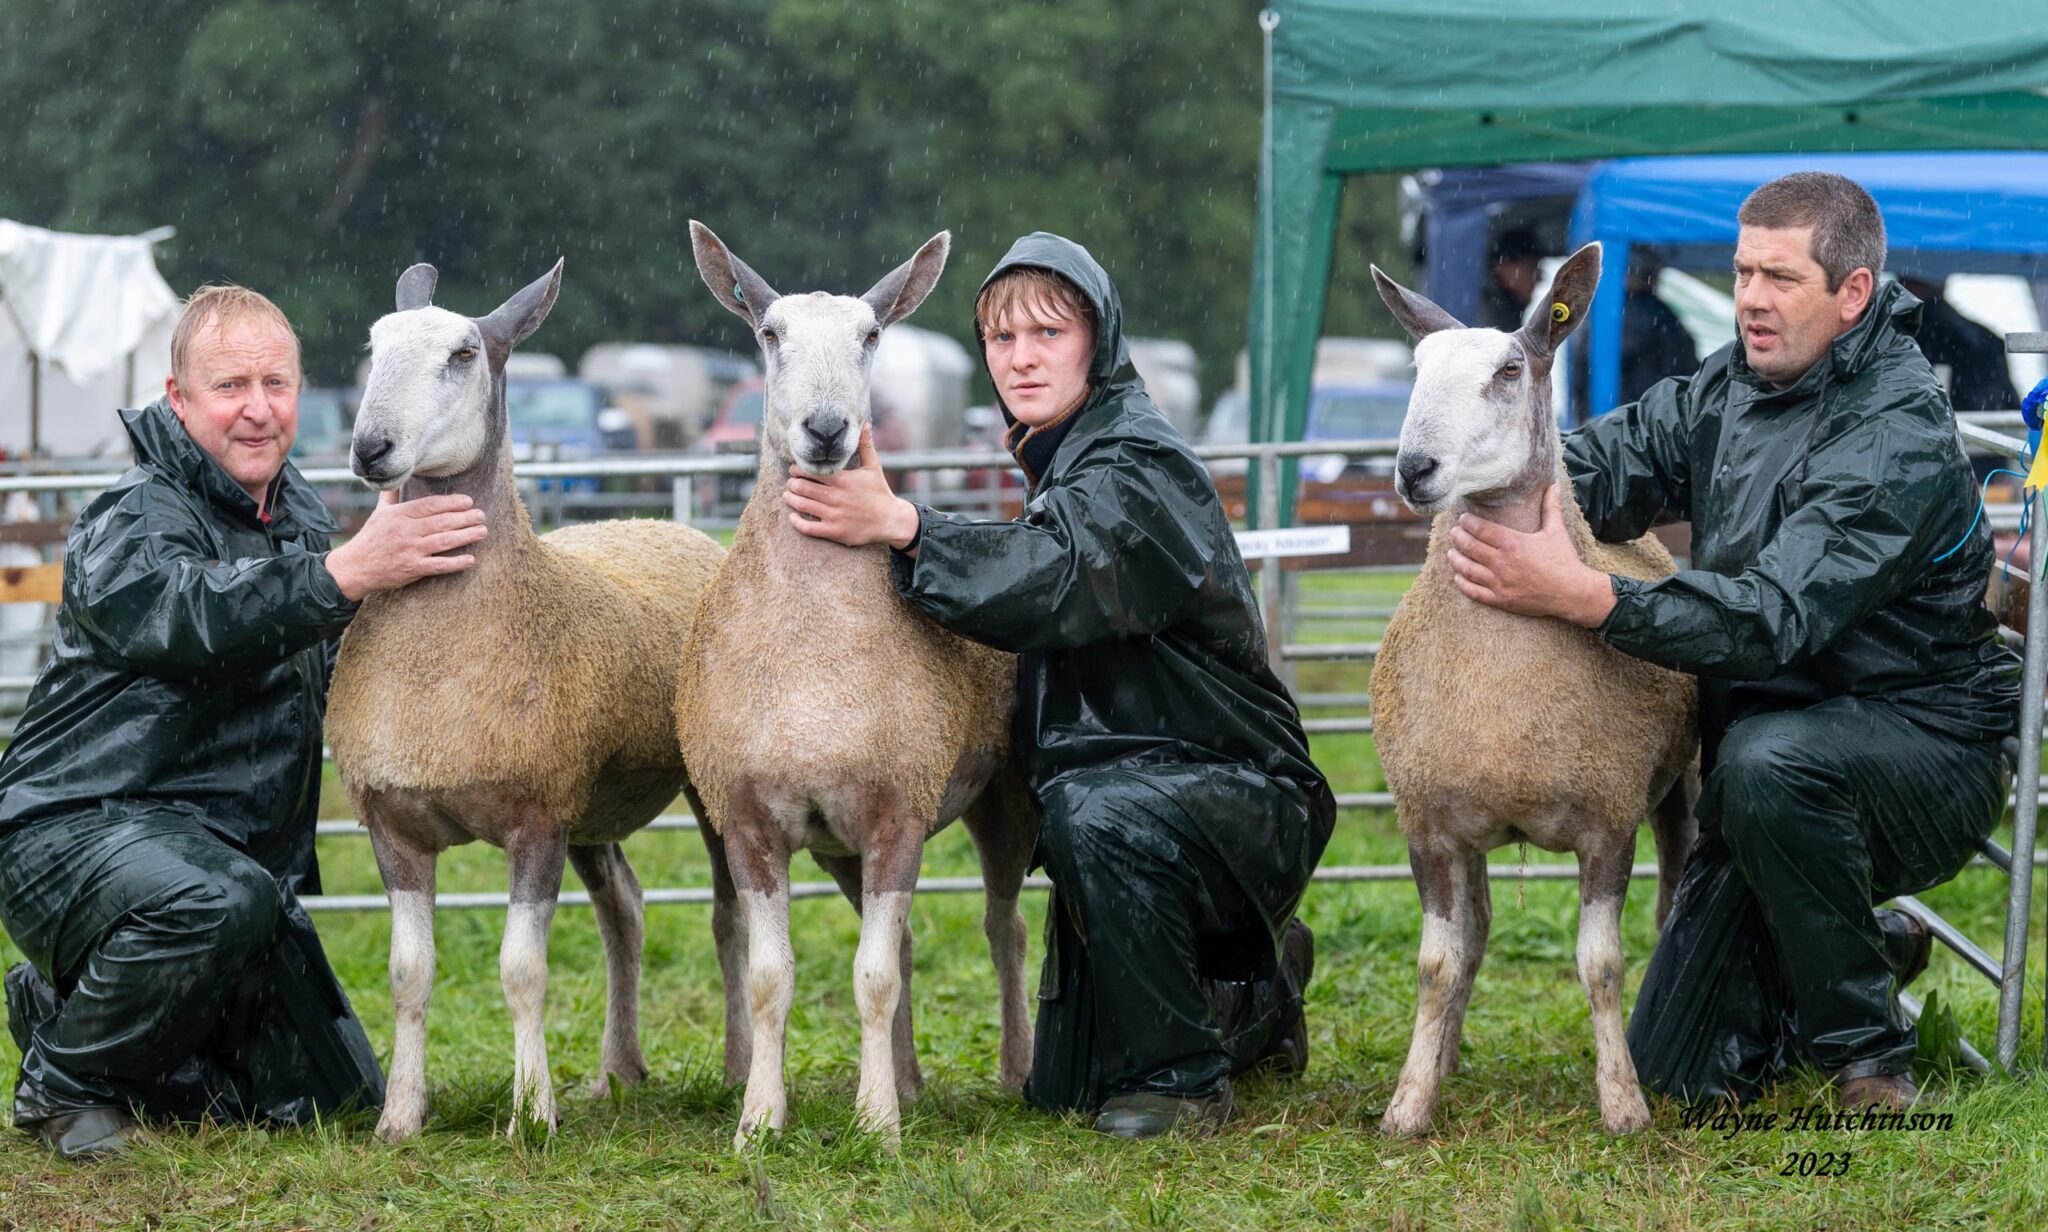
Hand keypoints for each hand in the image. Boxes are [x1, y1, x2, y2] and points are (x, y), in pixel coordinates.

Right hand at [325, 491, 486, 600]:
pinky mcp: (412, 569)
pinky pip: (438, 566)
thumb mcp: (380, 512)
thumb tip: (395, 476)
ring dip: (466, 536)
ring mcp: (410, 550)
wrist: (355, 567)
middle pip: (441, 522)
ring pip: (443, 541)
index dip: (451, 502)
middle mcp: (406, 531)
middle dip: (465, 518)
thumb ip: (392, 495)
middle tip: (481, 515)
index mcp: (399, 515)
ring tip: (482, 531)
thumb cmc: (370, 538)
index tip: (468, 501)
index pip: (429, 505)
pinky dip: (455, 563)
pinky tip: (471, 560)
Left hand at [784, 426, 920, 549]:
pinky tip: (792, 517)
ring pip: (803, 506)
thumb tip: (864, 424)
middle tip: (790, 482)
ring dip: (791, 499)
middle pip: (804, 488)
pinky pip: (809, 528)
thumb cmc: (880, 492)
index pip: (812, 472)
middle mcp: (837, 497)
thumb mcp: (873, 467)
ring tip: (787, 495)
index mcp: (843, 480)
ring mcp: (835, 515)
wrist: (890, 520)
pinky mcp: (835, 531)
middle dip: (792, 484)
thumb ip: (865, 445)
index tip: (794, 469)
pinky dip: (796, 522)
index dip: (798, 469)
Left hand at [1446, 486, 1616, 626]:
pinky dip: (1462, 584)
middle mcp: (1502, 562)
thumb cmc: (1564, 560)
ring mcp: (1499, 582)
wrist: (1571, 592)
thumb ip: (1551, 508)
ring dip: (1456, 560)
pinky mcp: (1500, 599)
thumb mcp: (1557, 531)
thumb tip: (1553, 486)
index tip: (1463, 519)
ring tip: (1450, 553)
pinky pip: (1474, 592)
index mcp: (1513, 543)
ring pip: (1468, 569)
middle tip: (1454, 533)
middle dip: (1459, 538)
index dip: (1468, 523)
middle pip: (1471, 547)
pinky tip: (1457, 577)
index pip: (1482, 529)